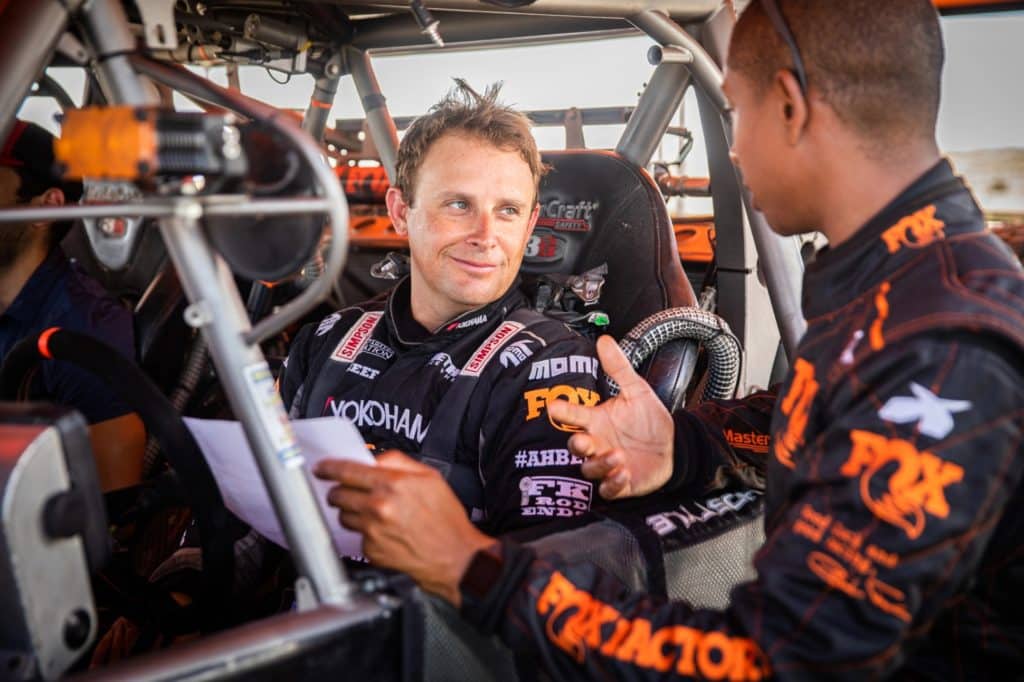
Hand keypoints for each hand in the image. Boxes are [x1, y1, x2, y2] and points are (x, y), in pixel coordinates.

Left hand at [313, 451, 493, 606]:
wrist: (455, 558)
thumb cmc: (446, 520)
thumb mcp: (431, 477)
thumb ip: (399, 462)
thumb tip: (374, 459)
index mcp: (392, 484)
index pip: (347, 471)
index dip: (329, 468)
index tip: (321, 468)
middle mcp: (378, 507)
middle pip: (338, 494)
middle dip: (339, 491)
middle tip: (347, 491)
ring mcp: (372, 531)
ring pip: (343, 515)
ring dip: (351, 511)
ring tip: (372, 514)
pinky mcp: (370, 551)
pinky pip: (356, 536)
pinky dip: (365, 532)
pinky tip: (384, 532)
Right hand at [547, 335, 674, 498]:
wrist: (673, 445)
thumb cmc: (649, 420)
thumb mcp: (637, 391)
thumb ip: (619, 368)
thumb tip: (604, 340)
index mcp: (597, 420)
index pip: (574, 415)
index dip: (563, 411)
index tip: (553, 407)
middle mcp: (598, 443)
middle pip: (576, 446)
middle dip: (577, 444)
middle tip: (584, 440)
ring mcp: (607, 464)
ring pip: (590, 469)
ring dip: (600, 464)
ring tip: (618, 456)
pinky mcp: (620, 484)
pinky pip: (609, 489)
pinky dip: (612, 484)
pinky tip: (624, 474)